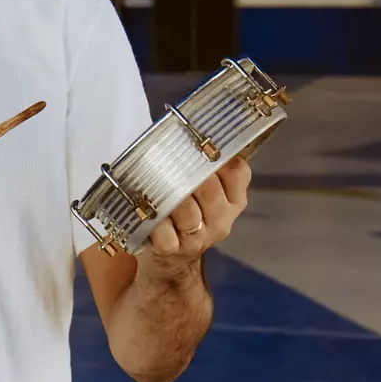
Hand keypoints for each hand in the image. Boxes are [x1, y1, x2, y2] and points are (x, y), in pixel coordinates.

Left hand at [141, 143, 256, 268]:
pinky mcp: (173, 250)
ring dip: (167, 194)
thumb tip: (189, 126)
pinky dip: (152, 219)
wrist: (174, 255)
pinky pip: (163, 233)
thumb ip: (204, 162)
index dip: (215, 155)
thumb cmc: (187, 208)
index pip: (236, 171)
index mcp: (234, 199)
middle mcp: (222, 220)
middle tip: (168, 155)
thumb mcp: (204, 188)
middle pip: (209, 190)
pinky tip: (144, 209)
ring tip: (153, 179)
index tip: (196, 142)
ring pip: (186, 211)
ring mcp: (199, 238)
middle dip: (186, 171)